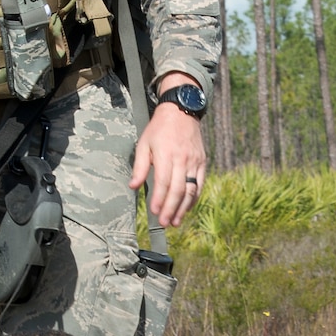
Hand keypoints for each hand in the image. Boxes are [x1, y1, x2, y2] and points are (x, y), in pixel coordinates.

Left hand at [130, 74, 207, 228]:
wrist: (181, 112)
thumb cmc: (159, 129)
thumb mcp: (144, 144)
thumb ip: (140, 167)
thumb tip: (133, 186)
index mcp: (166, 154)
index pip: (163, 181)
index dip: (159, 198)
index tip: (154, 211)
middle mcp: (182, 159)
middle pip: (178, 189)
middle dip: (171, 208)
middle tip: (165, 223)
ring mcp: (194, 161)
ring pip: (191, 190)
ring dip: (183, 208)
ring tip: (175, 221)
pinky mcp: (202, 163)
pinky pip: (199, 184)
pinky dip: (193, 198)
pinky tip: (186, 208)